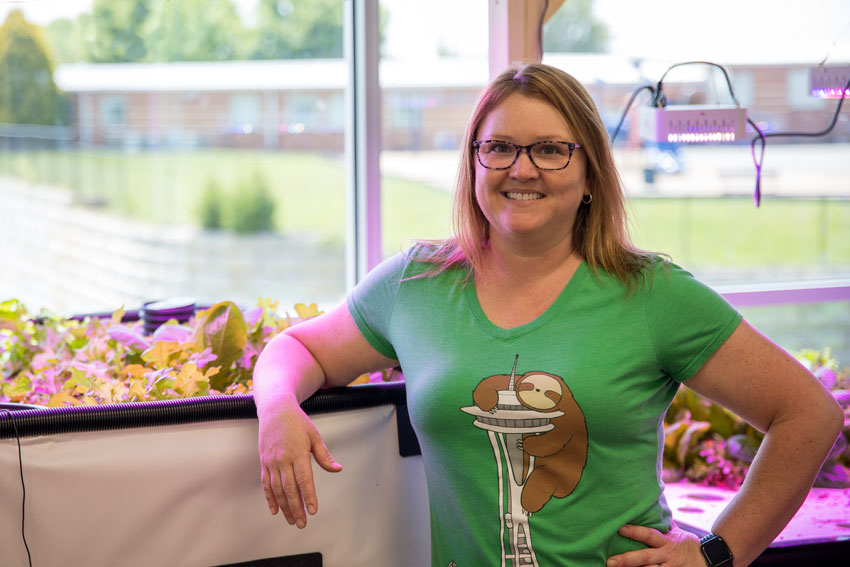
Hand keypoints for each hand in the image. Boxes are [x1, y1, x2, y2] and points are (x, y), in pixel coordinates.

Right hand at [258, 398, 342, 528]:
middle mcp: (283, 459)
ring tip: (291, 520)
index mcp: (297, 453)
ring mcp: (271, 462)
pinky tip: (275, 510)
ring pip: (277, 489)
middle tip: (302, 523)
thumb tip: (337, 469)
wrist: (275, 410)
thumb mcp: (314, 436)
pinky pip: (266, 483)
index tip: (313, 510)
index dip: (308, 496)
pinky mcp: (264, 462)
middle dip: (296, 508)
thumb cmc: (297, 422)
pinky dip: (270, 498)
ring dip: (284, 507)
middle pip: (289, 489)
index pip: (304, 480)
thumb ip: (324, 455)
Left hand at [607, 523, 704, 566]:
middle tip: (610, 561)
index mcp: (666, 541)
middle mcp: (666, 556)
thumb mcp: (676, 532)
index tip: (620, 528)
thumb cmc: (687, 544)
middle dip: (627, 560)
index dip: (635, 531)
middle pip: (645, 557)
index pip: (649, 535)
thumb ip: (663, 522)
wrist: (709, 560)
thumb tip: (650, 501)